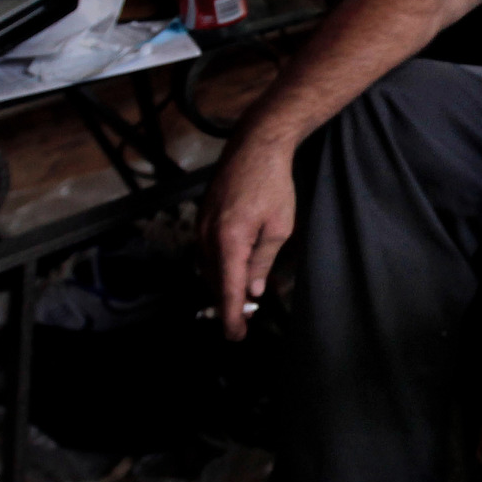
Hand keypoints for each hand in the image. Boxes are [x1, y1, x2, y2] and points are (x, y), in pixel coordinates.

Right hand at [198, 134, 295, 340]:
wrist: (255, 145)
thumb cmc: (272, 183)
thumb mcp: (279, 228)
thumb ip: (262, 263)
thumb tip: (252, 290)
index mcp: (230, 241)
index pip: (228, 290)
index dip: (231, 317)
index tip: (235, 336)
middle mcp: (208, 235)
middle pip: (214, 282)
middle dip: (228, 304)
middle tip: (243, 321)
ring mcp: (202, 225)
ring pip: (208, 268)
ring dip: (222, 286)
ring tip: (241, 300)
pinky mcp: (202, 216)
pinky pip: (206, 252)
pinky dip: (218, 267)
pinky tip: (232, 271)